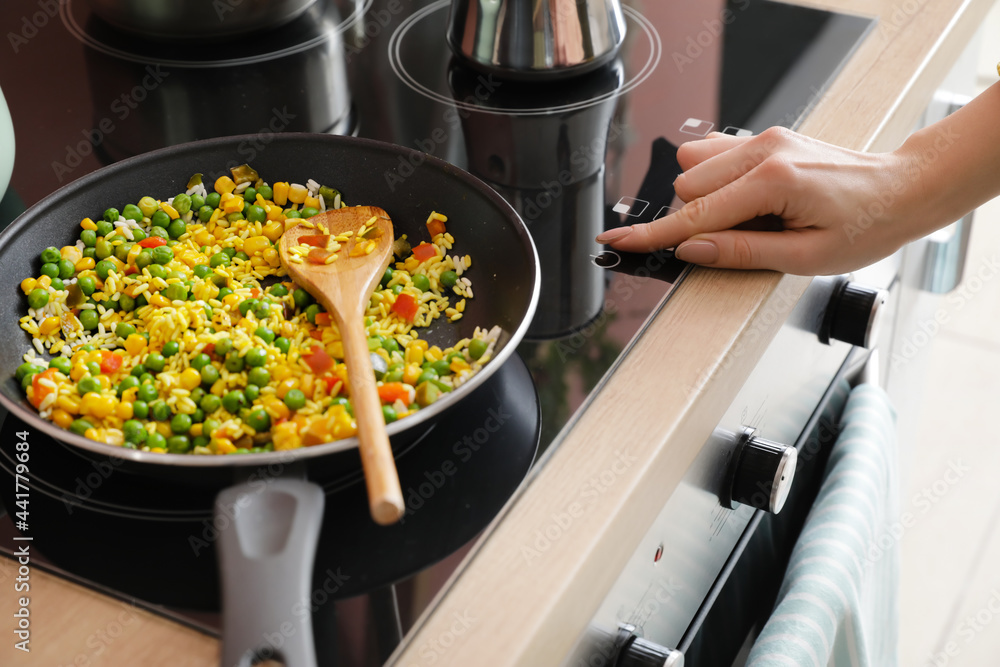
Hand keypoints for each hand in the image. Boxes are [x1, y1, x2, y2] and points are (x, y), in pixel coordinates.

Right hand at [596, 126, 933, 274]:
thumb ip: (742, 252)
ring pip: (693, 166)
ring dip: (704, 198)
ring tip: (746, 219)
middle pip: (687, 188)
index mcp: (773, 183)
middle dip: (695, 221)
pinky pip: (711, 151)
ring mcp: (763, 139)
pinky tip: (742, 197)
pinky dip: (713, 177)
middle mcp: (763, 152)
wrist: (902, 189)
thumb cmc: (866, 225)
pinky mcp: (765, 137)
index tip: (616, 243)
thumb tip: (692, 249)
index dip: (652, 236)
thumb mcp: (806, 258)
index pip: (695, 215)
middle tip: (740, 240)